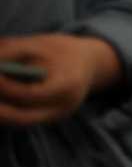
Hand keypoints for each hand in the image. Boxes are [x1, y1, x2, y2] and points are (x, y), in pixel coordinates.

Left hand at [0, 34, 120, 127]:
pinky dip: (4, 112)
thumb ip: (9, 52)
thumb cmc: (61, 50)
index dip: (4, 87)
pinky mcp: (46, 119)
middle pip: (21, 118)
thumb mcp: (38, 44)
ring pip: (18, 122)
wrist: (88, 63)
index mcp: (68, 86)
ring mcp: (55, 117)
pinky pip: (20, 119)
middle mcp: (63, 108)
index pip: (29, 94)